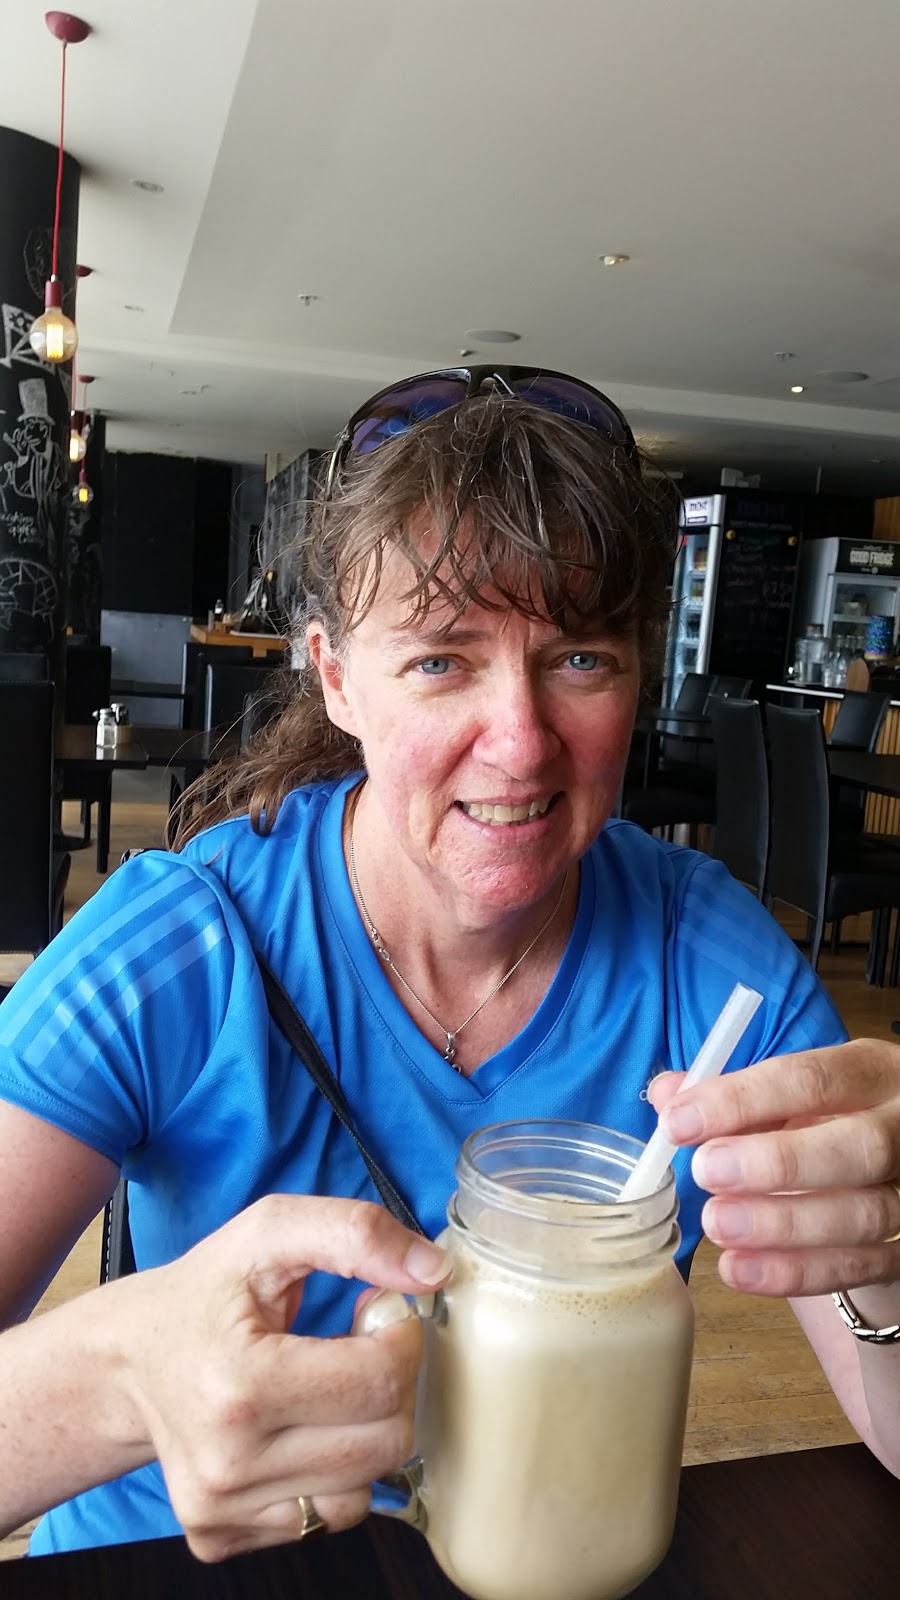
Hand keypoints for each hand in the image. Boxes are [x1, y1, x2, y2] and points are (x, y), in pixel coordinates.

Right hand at [113, 1195, 448, 1561]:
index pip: (380, 1381)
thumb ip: (355, 1233)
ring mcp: (220, 1510)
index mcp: (239, 1386)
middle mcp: (227, 1464)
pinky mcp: (219, 1537)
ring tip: (322, 1393)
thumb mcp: (269, 1232)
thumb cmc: (204, 1293)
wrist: (125, 1359)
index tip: (379, 1315)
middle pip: (384, 1443)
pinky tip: (295, 1433)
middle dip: (388, 1388)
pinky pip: (322, 1521)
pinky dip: (328, 1476)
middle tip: (353, 1351)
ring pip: (362, 1491)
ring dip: (362, 1436)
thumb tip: (433, 1272)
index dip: (401, 1339)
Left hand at [648, 1038, 899, 1297]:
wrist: (875, 1176)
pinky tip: (741, 1270)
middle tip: (707, 1173)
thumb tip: (668, 1094)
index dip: (743, 1100)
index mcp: (869, 1072)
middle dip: (779, 1162)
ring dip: (784, 1224)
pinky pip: (863, 1267)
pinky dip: (798, 1272)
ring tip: (718, 1226)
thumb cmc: (820, 1123)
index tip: (680, 1123)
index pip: (812, 1078)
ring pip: (865, 1214)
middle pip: (860, 1146)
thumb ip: (728, 1094)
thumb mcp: (784, 1096)